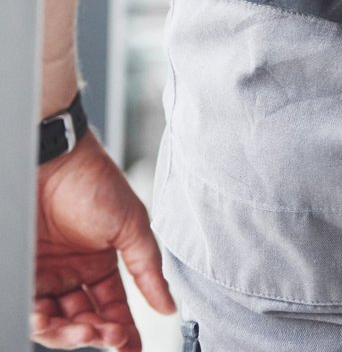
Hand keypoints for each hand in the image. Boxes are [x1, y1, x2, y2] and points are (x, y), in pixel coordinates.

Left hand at [34, 133, 173, 349]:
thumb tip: (168, 303)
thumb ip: (148, 268)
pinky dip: (43, 322)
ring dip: (71, 335)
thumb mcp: (132, 226)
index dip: (124, 332)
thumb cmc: (94, 182)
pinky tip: (53, 321)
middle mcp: (71, 275)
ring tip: (86, 333)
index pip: (113, 309)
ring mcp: (44, 276)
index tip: (132, 349)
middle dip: (99, 335)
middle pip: (84, 321)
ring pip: (57, 323)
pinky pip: (31, 309)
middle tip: (111, 337)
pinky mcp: (22, 274)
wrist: (53, 160)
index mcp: (100, 264)